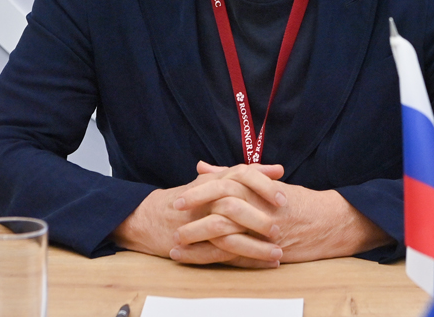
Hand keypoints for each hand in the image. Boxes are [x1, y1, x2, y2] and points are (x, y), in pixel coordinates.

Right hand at [110, 162, 284, 266]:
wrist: (150, 217)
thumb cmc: (189, 198)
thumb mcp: (215, 181)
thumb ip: (248, 176)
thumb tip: (277, 169)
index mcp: (214, 181)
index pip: (242, 176)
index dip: (264, 186)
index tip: (283, 198)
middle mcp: (207, 199)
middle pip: (236, 205)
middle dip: (261, 218)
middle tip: (282, 226)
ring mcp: (200, 222)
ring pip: (231, 233)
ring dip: (257, 245)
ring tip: (278, 252)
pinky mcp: (197, 244)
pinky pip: (223, 254)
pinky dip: (246, 260)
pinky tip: (264, 264)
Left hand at [173, 162, 390, 264]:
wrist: (329, 222)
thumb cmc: (296, 201)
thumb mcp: (265, 182)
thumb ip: (231, 174)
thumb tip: (201, 167)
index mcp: (258, 188)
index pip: (224, 186)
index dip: (200, 193)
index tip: (180, 198)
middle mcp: (260, 208)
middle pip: (221, 210)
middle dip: (195, 216)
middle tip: (174, 219)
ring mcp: (264, 232)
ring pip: (225, 234)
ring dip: (198, 241)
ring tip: (176, 245)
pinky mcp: (265, 252)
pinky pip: (234, 257)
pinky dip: (211, 258)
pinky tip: (193, 260)